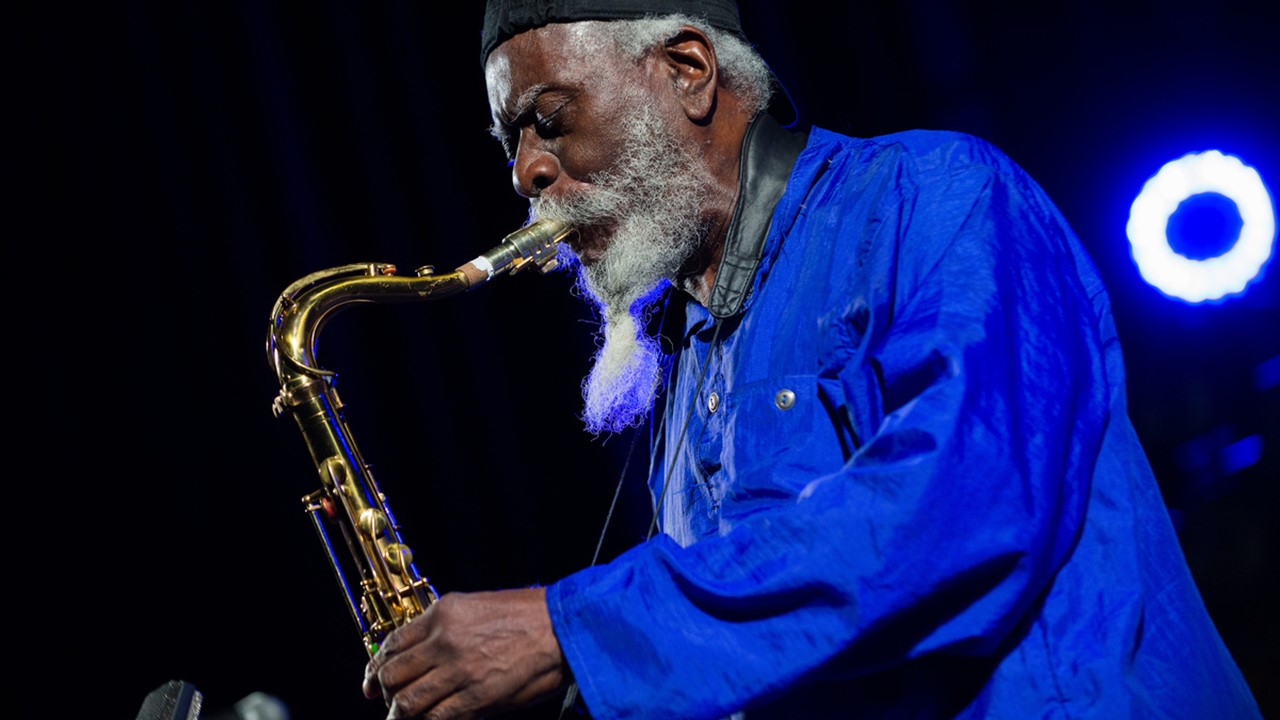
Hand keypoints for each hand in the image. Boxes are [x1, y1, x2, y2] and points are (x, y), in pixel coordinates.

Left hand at [362, 587, 569, 718]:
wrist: (562, 629)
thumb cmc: (528, 616)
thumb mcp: (478, 607)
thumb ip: (446, 629)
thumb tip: (423, 654)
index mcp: (443, 614)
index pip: (393, 643)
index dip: (376, 665)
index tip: (372, 678)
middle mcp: (443, 640)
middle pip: (393, 674)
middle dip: (383, 692)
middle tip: (382, 700)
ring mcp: (457, 671)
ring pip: (408, 701)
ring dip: (399, 714)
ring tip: (400, 719)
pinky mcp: (475, 697)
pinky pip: (436, 718)